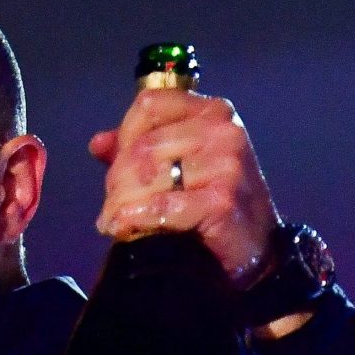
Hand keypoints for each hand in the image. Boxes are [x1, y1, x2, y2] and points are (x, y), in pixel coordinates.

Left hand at [89, 88, 279, 290]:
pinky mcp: (221, 201)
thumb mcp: (178, 165)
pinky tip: (126, 229)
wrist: (255, 248)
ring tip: (119, 221)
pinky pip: (158, 206)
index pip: (149, 105)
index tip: (120, 164)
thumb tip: (99, 143)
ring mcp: (226, 164)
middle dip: (118, 181)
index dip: (125, 135)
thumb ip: (136, 149)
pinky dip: (134, 220)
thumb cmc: (212, 203)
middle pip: (140, 146)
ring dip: (121, 204)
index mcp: (212, 112)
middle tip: (115, 206)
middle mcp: (223, 131)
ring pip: (144, 176)